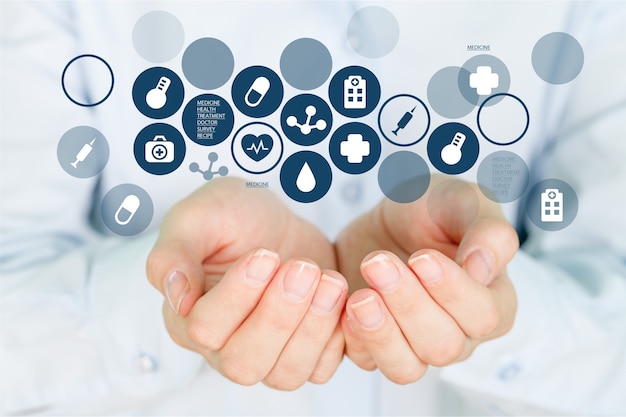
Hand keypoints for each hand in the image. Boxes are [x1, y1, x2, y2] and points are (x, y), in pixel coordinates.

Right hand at [146, 177, 346, 389]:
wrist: (274, 222)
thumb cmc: (230, 217)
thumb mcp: (197, 217)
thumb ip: (173, 253)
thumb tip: (175, 296)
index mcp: (186, 316)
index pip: (204, 329)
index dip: (237, 296)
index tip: (265, 255)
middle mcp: (222, 347)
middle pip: (244, 363)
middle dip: (279, 316)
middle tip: (303, 269)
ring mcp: (266, 355)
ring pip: (285, 375)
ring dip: (312, 328)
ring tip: (329, 281)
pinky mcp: (304, 352)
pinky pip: (321, 369)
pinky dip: (336, 338)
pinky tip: (339, 296)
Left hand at [336, 177, 518, 382]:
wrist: (388, 218)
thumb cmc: (437, 210)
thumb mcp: (466, 203)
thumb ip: (487, 231)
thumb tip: (483, 269)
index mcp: (493, 302)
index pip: (483, 317)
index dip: (452, 291)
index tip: (421, 258)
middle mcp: (460, 334)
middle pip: (443, 346)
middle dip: (408, 305)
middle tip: (378, 264)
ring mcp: (417, 346)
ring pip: (406, 367)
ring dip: (381, 333)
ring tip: (360, 297)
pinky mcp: (377, 346)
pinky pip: (368, 362)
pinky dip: (355, 339)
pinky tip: (344, 306)